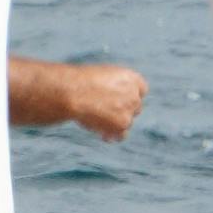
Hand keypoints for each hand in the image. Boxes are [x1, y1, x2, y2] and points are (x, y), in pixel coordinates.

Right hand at [5, 54, 148, 137]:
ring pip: (127, 122)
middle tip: (106, 114)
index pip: (140, 90)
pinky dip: (112, 135)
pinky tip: (101, 134)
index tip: (121, 101)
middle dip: (123, 111)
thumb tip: (113, 102)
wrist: (73, 92)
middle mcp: (134, 94)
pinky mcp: (122, 125)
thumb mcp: (100, 77)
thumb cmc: (79, 82)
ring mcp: (130, 110)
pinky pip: (121, 135)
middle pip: (135, 107)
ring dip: (115, 124)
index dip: (129, 96)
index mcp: (132, 78)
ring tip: (97, 123)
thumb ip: (113, 87)